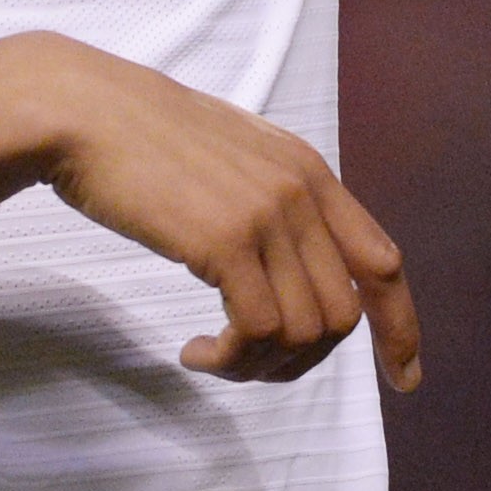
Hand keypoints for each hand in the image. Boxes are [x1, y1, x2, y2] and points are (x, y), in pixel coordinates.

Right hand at [20, 38, 421, 389]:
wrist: (86, 112)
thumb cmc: (143, 138)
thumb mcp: (233, 158)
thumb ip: (273, 201)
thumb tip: (293, 269)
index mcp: (310, 172)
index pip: (382, 262)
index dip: (400, 328)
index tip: (404, 378)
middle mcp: (301, 192)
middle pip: (343, 315)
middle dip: (300, 361)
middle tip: (247, 366)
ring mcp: (267, 215)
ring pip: (304, 332)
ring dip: (258, 365)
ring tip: (212, 357)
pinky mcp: (225, 241)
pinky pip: (257, 331)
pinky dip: (230, 359)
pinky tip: (194, 350)